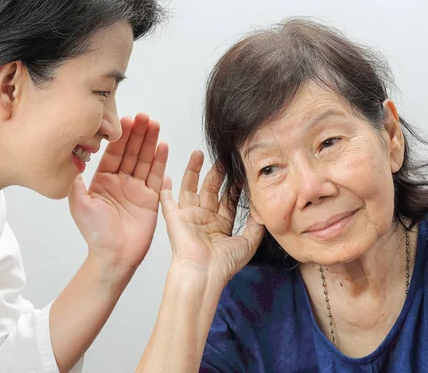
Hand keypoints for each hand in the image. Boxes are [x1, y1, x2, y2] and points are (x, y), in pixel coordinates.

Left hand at [69, 113, 168, 278]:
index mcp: (103, 180)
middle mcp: (121, 181)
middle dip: (137, 133)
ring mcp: (137, 188)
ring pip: (145, 159)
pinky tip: (163, 145)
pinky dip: (160, 160)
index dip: (119, 136)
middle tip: (143, 116)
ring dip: (150, 141)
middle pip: (131, 151)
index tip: (125, 119)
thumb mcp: (79, 205)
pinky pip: (156, 175)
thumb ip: (76, 183)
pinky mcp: (151, 197)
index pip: (113, 152)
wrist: (114, 256)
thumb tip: (73, 159)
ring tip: (155, 124)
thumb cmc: (95, 234)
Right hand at [160, 150, 263, 283]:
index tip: (240, 169)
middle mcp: (205, 219)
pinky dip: (165, 189)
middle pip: (211, 189)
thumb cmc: (224, 264)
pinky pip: (168, 201)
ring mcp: (190, 217)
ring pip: (191, 188)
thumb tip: (262, 209)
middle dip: (217, 173)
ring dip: (193, 171)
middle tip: (223, 157)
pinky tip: (165, 175)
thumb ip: (256, 225)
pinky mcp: (175, 218)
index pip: (228, 199)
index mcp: (221, 225)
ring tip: (198, 154)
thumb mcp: (248, 242)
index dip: (234, 185)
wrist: (204, 273)